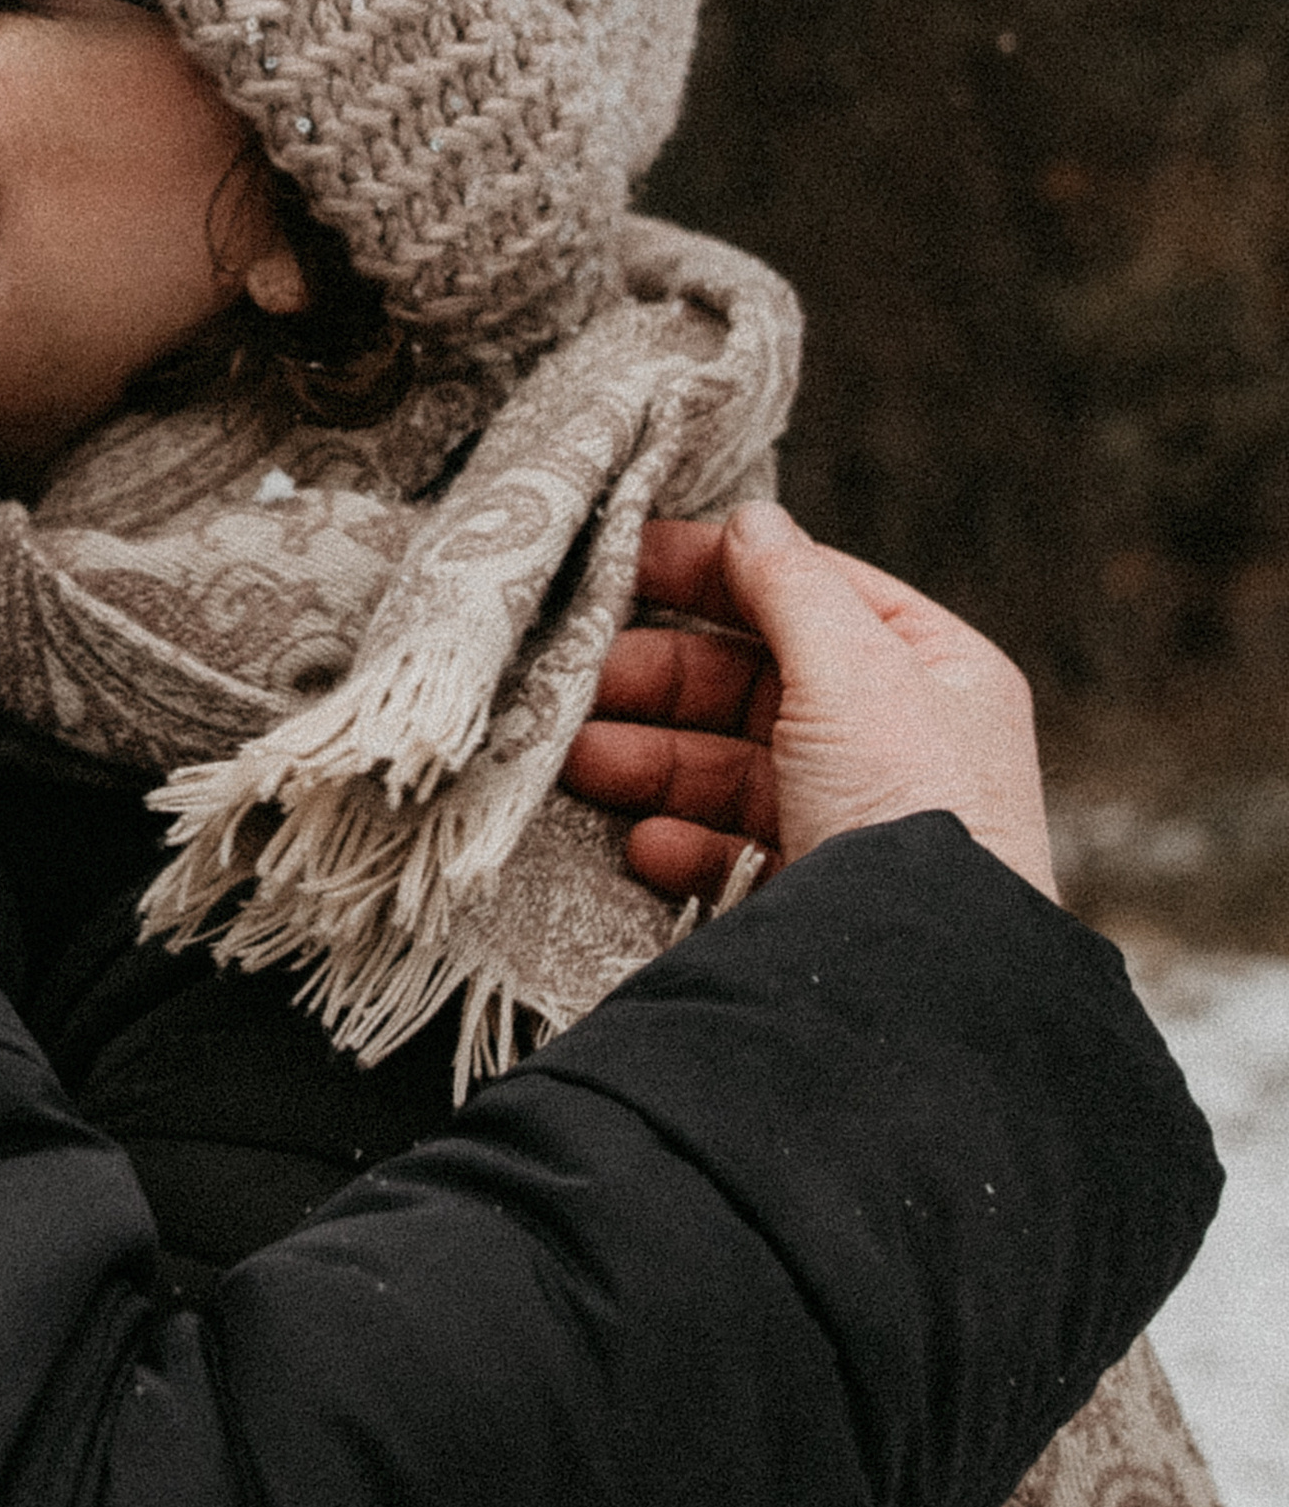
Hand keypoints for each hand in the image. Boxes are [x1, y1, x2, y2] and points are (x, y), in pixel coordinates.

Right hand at [562, 502, 1057, 906]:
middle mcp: (899, 741)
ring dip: (649, 757)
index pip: (811, 590)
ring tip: (574, 758)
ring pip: (729, 765)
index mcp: (933, 672)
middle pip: (754, 681)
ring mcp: (854, 820)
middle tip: (573, 675)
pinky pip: (729, 849)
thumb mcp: (852, 673)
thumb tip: (751, 518)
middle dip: (659, 678)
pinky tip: (640, 844)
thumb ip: (789, 586)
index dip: (718, 569)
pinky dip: (677, 841)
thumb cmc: (910, 815)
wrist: (926, 988)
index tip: (621, 559)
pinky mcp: (814, 892)